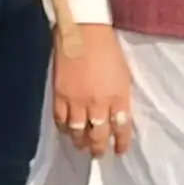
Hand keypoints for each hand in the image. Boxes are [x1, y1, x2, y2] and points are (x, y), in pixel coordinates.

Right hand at [51, 23, 137, 156]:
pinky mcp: (60, 96)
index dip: (121, 143)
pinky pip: (61, 121)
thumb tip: (117, 115)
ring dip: (81, 142)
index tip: (120, 150)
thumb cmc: (108, 48)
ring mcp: (77, 101)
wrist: (82, 31)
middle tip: (98, 153)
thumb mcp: (123, 74)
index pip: (122, 128)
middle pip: (98, 135)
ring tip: (82, 145)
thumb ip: (121, 97)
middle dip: (99, 148)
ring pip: (78, 132)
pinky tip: (67, 130)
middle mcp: (98, 104)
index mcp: (118, 97)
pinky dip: (64, 129)